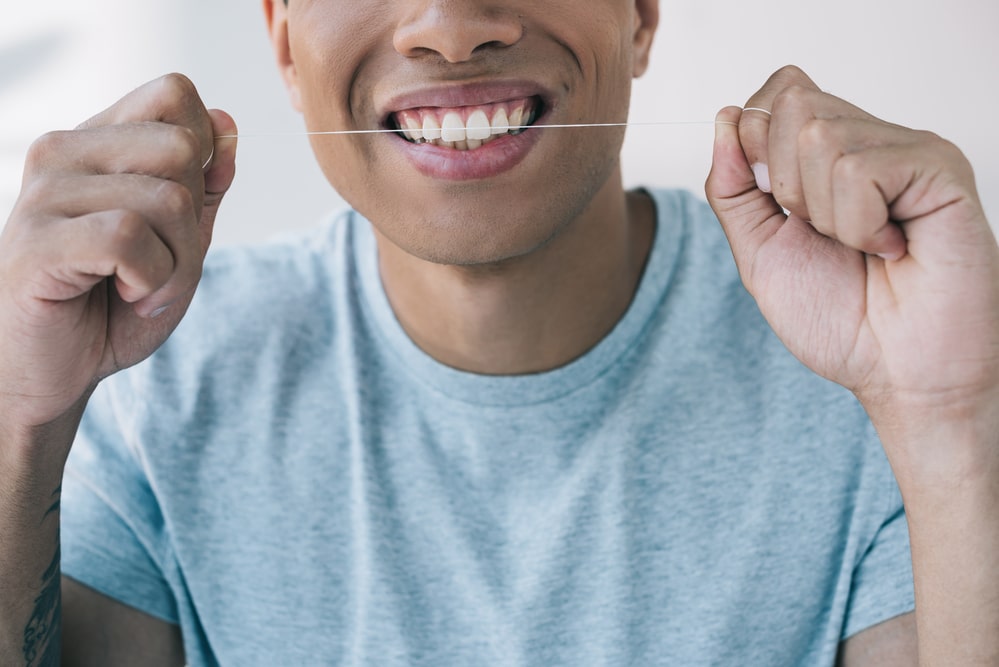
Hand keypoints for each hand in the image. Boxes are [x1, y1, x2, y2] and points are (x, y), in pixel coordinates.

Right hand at [0, 74, 236, 427]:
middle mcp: (63, 151)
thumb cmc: (115, 305)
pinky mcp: (38, 240)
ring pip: (169, 200)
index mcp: (96, 140)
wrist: (54, 371)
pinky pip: (131, 239)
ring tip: (140, 288)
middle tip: (162, 265)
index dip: (207, 155)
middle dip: (196, 222)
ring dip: (177, 265)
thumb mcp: (182, 241)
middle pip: (184, 148)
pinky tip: (124, 295)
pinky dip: (151, 281)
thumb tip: (228, 123)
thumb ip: (206, 184)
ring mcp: (44, 193)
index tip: (182, 215)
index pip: (175, 93)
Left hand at [705, 66, 998, 463]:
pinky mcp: (941, 167)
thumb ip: (733, 188)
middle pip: (791, 103)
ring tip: (862, 247)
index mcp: (830, 153)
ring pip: (820, 136)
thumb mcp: (759, 251)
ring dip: (824, 214)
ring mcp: (909, 149)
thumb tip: (726, 117)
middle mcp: (872, 139)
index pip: (778, 91)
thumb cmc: (839, 319)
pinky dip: (858, 225)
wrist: (896, 373)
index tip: (780, 205)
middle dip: (784, 185)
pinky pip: (860, 169)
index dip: (757, 143)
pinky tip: (891, 249)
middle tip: (827, 236)